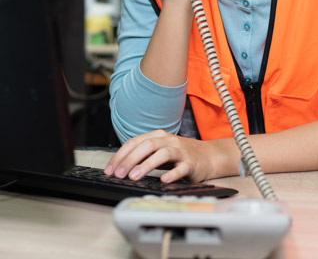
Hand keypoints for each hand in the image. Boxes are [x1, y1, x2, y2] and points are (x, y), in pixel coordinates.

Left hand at [104, 129, 226, 183]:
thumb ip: (143, 155)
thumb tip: (119, 168)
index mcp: (157, 136)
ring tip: (134, 177)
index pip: (134, 142)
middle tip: (118, 174)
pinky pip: (181, 168)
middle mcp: (168, 140)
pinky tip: (163, 180)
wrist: (208, 156)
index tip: (109, 169)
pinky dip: (172, 174)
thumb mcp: (159, 151)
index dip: (120, 156)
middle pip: (146, 145)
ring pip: (162, 154)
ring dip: (146, 165)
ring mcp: (181, 151)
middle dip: (130, 160)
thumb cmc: (179, 155)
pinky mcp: (191, 163)